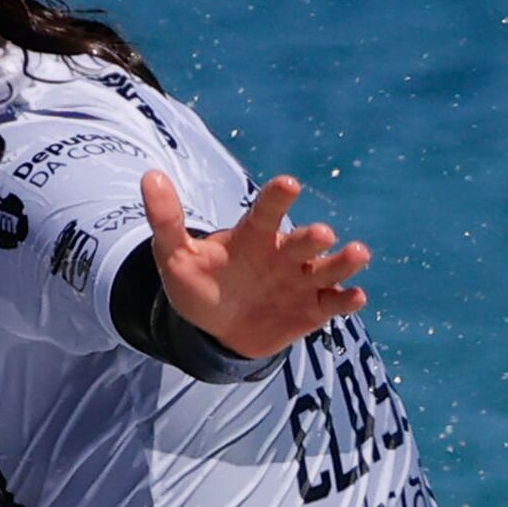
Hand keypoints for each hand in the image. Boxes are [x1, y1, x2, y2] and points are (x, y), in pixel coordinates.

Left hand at [142, 169, 370, 358]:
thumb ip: (166, 220)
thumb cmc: (199, 286)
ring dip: (343, 262)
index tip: (289, 185)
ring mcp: (301, 281)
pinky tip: (356, 296)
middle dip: (311, 239)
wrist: (215, 331)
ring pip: (326, 268)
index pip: (267, 211)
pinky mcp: (313, 309)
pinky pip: (333, 304)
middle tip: (321, 235)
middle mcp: (283, 253)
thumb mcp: (175, 256)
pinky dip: (346, 300)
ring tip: (358, 254)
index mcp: (253, 235)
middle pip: (302, 242)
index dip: (278, 199)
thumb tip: (149, 176)